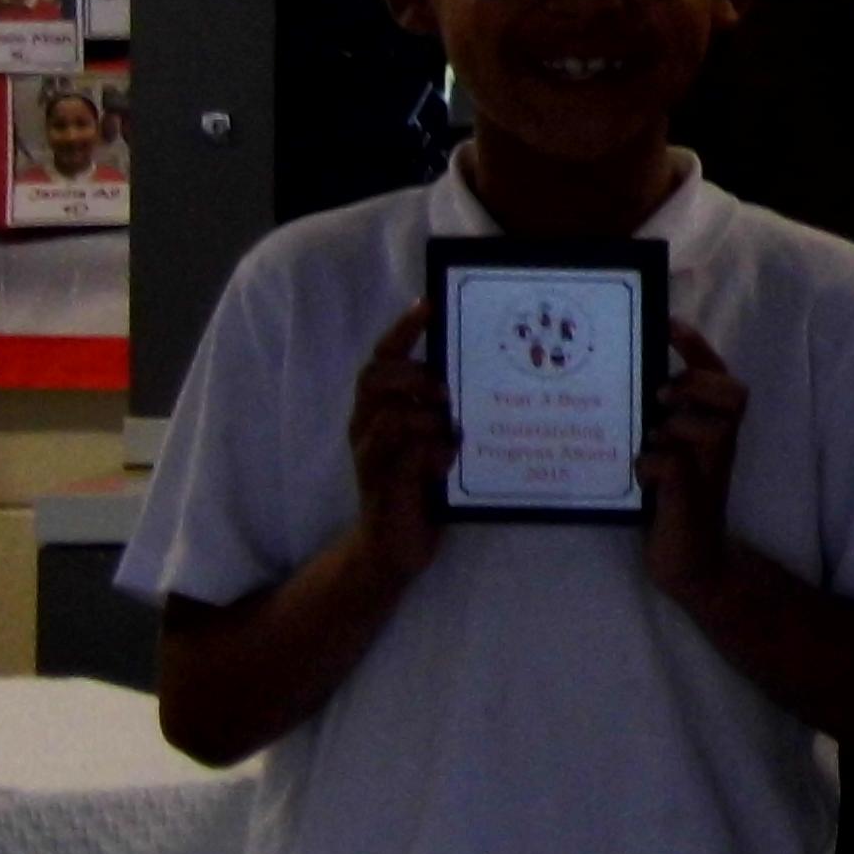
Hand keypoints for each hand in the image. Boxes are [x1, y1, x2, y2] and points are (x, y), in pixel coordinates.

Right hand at [342, 301, 452, 590]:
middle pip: (375, 377)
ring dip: (424, 417)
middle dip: (411, 374)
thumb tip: (487, 370)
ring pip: (387, 416)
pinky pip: (400, 458)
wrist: (394, 548)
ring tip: (450, 427)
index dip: (403, 330)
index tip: (428, 305)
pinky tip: (448, 458)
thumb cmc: (421, 485)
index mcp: (380, 407)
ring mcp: (370, 457)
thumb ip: (445, 410)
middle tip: (445, 389)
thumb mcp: (436, 439)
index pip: (383, 356)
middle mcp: (367, 425)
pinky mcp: (381, 487)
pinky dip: (427, 452)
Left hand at [639, 317, 743, 609]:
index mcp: (713, 428)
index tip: (668, 323)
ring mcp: (710, 474)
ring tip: (654, 434)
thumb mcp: (665, 451)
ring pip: (713, 430)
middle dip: (699, 385)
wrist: (692, 562)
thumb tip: (622, 379)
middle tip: (664, 394)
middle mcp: (720, 446)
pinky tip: (640, 476)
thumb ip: (658, 420)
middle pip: (735, 394)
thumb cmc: (670, 500)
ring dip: (680, 425)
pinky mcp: (691, 502)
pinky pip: (675, 469)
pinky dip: (653, 465)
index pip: (719, 375)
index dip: (697, 346)